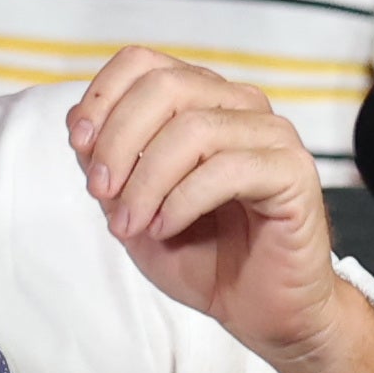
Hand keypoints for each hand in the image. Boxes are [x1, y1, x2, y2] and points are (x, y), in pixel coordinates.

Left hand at [69, 48, 348, 362]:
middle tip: (101, 194)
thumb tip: (79, 124)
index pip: (144, 62)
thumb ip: (109, 163)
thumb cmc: (203, 256)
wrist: (259, 310)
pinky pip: (226, 169)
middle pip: (166, 86)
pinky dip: (181, 202)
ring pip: (193, 128)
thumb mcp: (132, 205)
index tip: (79, 146)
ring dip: (146, 181)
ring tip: (131, 225)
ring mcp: (272, 135)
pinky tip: (166, 228)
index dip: (102, 97)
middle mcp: (240, 107)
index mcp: (203, 101)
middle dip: (119, 141)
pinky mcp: (294, 172)